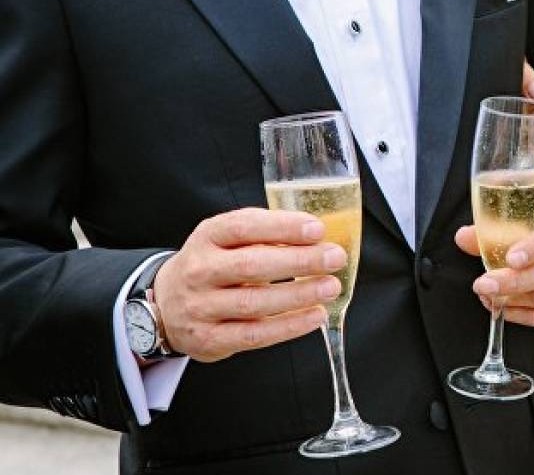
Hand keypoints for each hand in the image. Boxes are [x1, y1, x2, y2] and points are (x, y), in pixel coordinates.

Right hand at [152, 208, 347, 362]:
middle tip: (335, 258)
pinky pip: (254, 334)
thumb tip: (317, 236)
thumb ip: (265, 233)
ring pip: (254, 302)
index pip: (243, 227)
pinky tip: (315, 316)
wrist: (166, 304)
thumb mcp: (227, 239)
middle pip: (251, 265)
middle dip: (299, 261)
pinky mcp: (209, 339)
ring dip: (299, 295)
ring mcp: (200, 307)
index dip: (282, 227)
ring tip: (330, 287)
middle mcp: (199, 270)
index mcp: (207, 237)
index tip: (317, 230)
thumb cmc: (213, 265)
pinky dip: (289, 326)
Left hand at [455, 201, 533, 326]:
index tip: (510, 259)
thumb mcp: (512, 219)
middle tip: (483, 285)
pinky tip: (504, 309)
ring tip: (488, 295)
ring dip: (515, 300)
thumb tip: (463, 237)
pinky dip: (525, 315)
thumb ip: (488, 229)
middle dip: (514, 282)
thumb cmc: (530, 226)